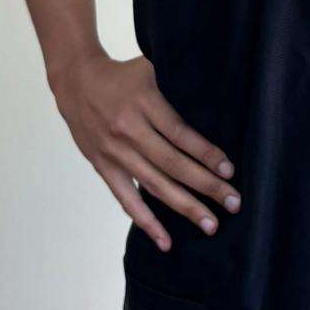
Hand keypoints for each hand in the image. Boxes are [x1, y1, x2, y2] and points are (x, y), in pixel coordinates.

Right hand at [52, 52, 241, 252]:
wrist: (76, 80)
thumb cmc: (122, 75)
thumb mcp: (152, 68)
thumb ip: (179, 84)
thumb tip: (218, 99)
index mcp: (145, 102)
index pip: (181, 133)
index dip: (206, 154)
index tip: (229, 171)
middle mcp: (129, 129)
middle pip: (172, 164)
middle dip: (206, 186)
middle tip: (233, 203)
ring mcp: (115, 152)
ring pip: (154, 185)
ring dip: (184, 207)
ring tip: (210, 224)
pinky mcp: (103, 166)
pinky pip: (126, 199)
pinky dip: (146, 221)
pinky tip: (165, 241)